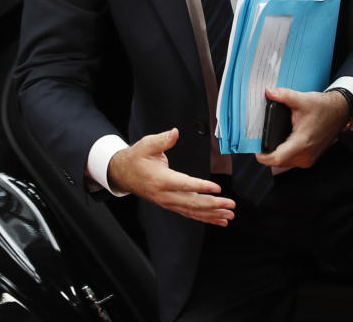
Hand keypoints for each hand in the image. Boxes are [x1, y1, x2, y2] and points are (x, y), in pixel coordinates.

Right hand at [107, 128, 234, 226]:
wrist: (122, 174)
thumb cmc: (136, 158)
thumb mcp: (146, 145)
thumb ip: (162, 139)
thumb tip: (175, 132)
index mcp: (160, 179)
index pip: (184, 184)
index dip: (201, 186)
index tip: (217, 188)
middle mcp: (164, 195)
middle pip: (192, 203)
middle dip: (213, 204)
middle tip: (230, 204)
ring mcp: (167, 202)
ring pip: (192, 211)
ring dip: (212, 214)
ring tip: (229, 215)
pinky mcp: (170, 205)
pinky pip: (189, 214)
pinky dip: (205, 218)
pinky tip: (218, 220)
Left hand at [255, 87, 348, 168]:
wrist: (340, 111)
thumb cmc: (325, 108)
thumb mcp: (302, 99)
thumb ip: (284, 95)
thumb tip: (269, 92)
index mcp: (302, 143)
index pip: (277, 159)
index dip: (263, 156)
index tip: (255, 148)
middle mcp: (306, 154)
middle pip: (278, 162)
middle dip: (266, 154)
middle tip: (258, 140)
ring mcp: (309, 158)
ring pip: (284, 162)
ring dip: (275, 154)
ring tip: (267, 142)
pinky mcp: (310, 157)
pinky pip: (291, 160)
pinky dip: (283, 153)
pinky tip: (279, 143)